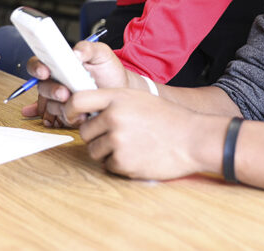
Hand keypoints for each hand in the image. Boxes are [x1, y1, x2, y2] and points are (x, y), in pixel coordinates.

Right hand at [21, 40, 127, 126]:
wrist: (120, 90)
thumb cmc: (109, 70)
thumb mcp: (101, 53)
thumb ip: (87, 48)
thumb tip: (75, 52)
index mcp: (59, 64)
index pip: (38, 64)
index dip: (37, 68)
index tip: (44, 72)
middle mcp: (56, 81)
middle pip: (42, 87)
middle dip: (52, 91)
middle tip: (64, 93)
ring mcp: (60, 99)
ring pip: (50, 105)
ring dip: (61, 108)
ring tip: (79, 108)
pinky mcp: (67, 113)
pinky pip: (60, 118)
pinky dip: (67, 119)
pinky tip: (77, 117)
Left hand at [68, 88, 225, 180]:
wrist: (193, 138)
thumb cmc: (168, 118)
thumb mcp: (139, 99)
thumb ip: (113, 101)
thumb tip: (86, 111)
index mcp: (118, 98)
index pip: (78, 100)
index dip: (70, 110)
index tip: (73, 117)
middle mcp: (114, 117)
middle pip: (85, 132)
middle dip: (97, 137)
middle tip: (118, 137)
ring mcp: (118, 140)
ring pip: (94, 151)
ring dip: (107, 153)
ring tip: (132, 146)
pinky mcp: (123, 162)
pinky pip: (108, 165)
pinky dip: (119, 165)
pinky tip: (138, 156)